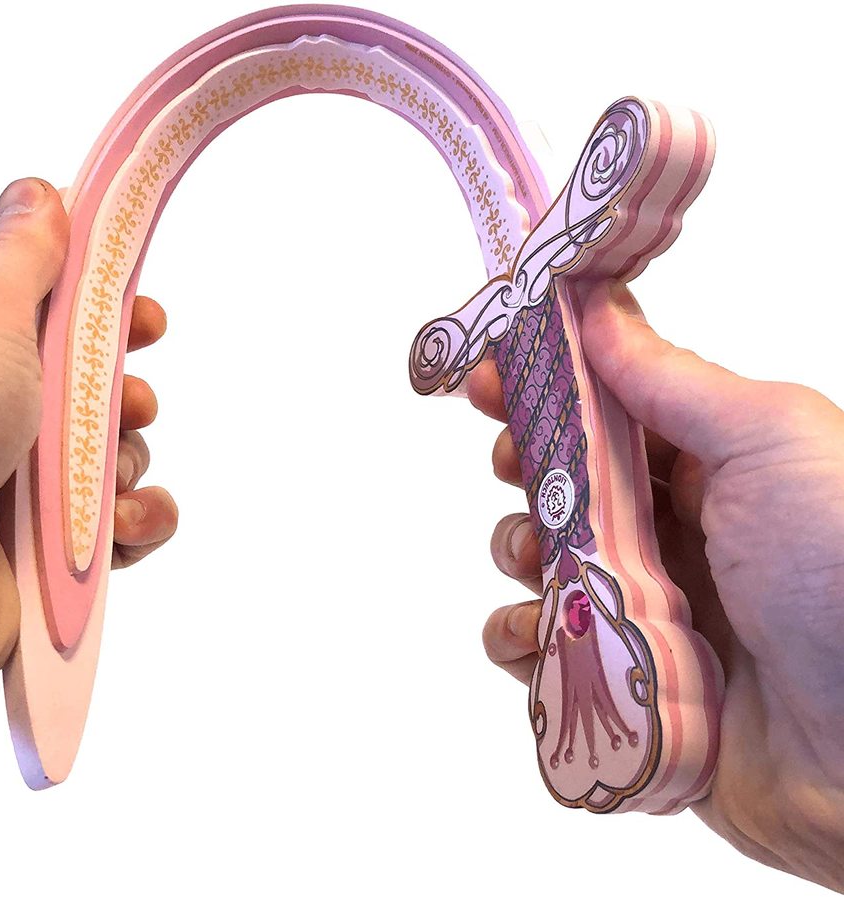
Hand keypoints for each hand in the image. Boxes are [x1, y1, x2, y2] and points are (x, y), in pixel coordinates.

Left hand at [0, 178, 177, 745]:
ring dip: (129, 466)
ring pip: (118, 469)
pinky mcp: (50, 567)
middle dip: (127, 398)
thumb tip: (38, 193)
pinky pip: (125, 536)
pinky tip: (117, 524)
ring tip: (99, 478)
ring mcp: (22, 503)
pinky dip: (137, 525)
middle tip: (123, 401)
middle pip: (99, 402)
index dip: (111, 322)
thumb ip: (22, 256)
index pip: (61, 334)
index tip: (142, 317)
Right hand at [469, 281, 843, 891]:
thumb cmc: (842, 571)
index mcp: (711, 469)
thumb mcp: (771, 441)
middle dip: (523, 467)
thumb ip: (672, 378)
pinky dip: (520, 641)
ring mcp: (644, 610)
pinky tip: (535, 636)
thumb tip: (596, 309)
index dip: (545, 388)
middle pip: (563, 485)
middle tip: (514, 464)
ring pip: (541, 565)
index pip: (607, 412)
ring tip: (537, 563)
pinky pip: (542, 654)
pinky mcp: (622, 686)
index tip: (490, 375)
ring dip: (515, 553)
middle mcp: (673, 534)